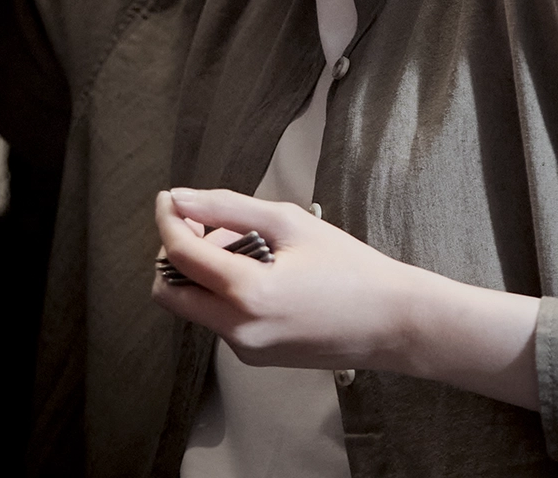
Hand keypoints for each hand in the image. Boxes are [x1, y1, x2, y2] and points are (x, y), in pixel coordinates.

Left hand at [152, 187, 418, 371]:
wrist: (389, 322)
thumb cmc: (349, 267)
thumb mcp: (289, 222)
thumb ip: (227, 208)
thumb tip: (181, 200)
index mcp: (248, 294)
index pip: (180, 256)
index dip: (167, 221)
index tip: (168, 199)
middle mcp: (239, 330)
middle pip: (168, 292)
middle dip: (176, 254)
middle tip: (206, 227)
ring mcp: (244, 350)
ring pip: (193, 306)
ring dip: (202, 273)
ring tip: (248, 248)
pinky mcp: (253, 358)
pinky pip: (218, 320)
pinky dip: (223, 292)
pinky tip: (261, 274)